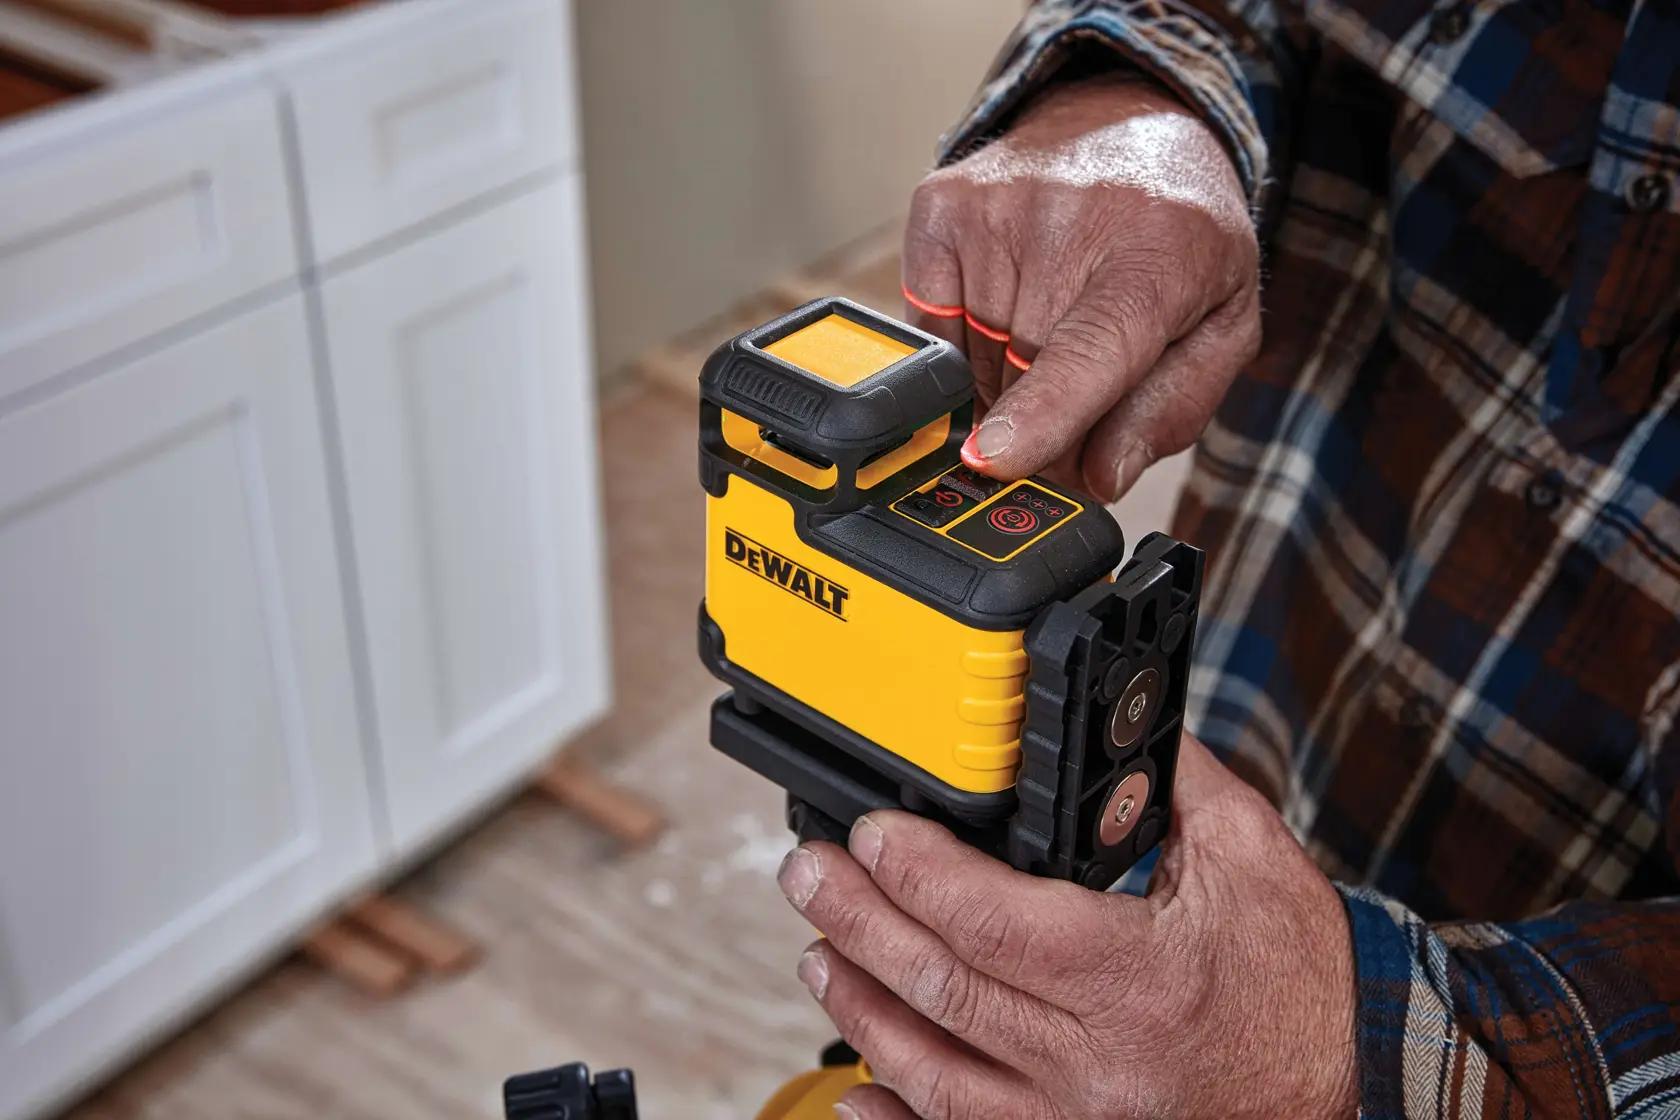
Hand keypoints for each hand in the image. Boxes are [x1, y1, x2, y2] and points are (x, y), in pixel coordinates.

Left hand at [775, 735, 1357, 1119]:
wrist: (1358, 1084)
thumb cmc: (1305, 981)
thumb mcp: (1255, 862)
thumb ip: (1179, 789)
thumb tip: (1119, 732)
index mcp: (1136, 979)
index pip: (992, 921)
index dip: (916, 873)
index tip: (872, 834)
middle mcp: (1096, 1064)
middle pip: (943, 989)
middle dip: (859, 925)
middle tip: (808, 875)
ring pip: (935, 1071)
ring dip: (863, 1008)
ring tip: (818, 954)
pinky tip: (855, 1092)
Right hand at [903, 75, 1258, 499]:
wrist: (1128, 120)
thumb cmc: (1180, 237)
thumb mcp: (1221, 326)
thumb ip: (1172, 411)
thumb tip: (1098, 478)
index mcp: (1161, 255)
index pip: (1090, 349)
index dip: (1041, 413)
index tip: (992, 459)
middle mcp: (1071, 219)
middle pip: (1025, 378)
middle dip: (1047, 423)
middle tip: (1084, 394)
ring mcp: (994, 209)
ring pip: (974, 363)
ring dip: (1005, 382)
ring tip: (1053, 330)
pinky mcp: (940, 207)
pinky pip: (930, 329)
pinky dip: (962, 346)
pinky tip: (1006, 311)